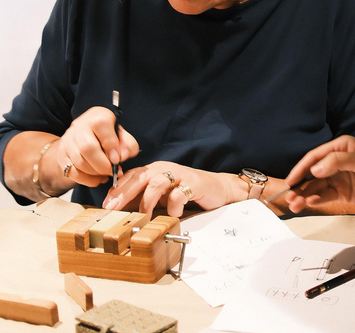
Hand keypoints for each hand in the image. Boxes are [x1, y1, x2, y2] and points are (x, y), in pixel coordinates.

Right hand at [57, 106, 138, 186]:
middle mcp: (79, 127)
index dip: (111, 145)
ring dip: (96, 173)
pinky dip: (87, 180)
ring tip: (107, 174)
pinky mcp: (62, 156)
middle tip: (113, 171)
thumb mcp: (122, 134)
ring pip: (79, 162)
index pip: (100, 126)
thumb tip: (121, 156)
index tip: (118, 159)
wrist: (87, 133)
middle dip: (103, 164)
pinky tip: (98, 179)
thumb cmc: (108, 134)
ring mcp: (68, 142)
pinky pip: (72, 173)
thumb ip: (128, 144)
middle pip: (87, 147)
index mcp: (96, 117)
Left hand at [103, 161, 233, 216]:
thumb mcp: (162, 195)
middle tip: (112, 208)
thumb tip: (119, 209)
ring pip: (156, 183)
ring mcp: (179, 175)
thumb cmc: (186, 192)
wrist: (217, 188)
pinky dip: (173, 207)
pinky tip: (174, 214)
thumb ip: (143, 198)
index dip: (117, 189)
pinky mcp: (194, 183)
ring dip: (147, 202)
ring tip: (143, 218)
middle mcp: (165, 169)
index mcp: (155, 170)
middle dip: (124, 192)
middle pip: (140, 176)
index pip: (131, 176)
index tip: (105, 205)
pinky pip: (178, 195)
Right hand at [284, 135, 354, 213]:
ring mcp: (340, 178)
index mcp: (339, 148)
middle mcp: (336, 162)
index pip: (314, 158)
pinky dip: (317, 200)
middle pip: (312, 174)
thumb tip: (316, 170)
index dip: (300, 169)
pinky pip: (327, 196)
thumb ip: (338, 162)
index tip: (290, 181)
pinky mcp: (345, 192)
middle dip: (299, 186)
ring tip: (295, 205)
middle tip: (289, 197)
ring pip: (317, 187)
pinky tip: (311, 204)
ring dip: (305, 195)